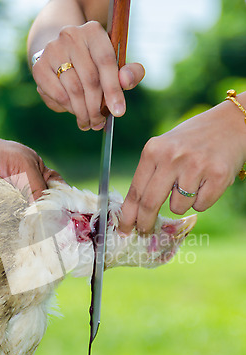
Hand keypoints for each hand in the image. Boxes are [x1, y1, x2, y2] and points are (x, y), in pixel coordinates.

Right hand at [32, 21, 144, 130]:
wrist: (62, 55)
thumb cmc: (95, 64)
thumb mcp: (116, 66)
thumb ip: (130, 73)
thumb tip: (126, 81)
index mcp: (93, 31)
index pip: (105, 61)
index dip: (113, 89)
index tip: (119, 112)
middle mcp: (71, 35)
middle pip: (89, 79)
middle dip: (96, 107)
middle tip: (99, 123)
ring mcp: (52, 49)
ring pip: (73, 90)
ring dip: (83, 112)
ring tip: (89, 122)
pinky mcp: (39, 66)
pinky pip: (58, 95)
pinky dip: (68, 108)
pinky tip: (74, 111)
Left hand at [119, 99, 245, 234]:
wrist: (231, 123)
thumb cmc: (192, 140)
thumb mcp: (164, 149)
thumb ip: (150, 175)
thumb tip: (134, 212)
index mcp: (153, 150)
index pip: (135, 190)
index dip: (128, 215)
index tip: (124, 228)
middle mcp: (172, 157)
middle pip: (150, 204)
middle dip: (145, 223)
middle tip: (144, 232)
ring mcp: (195, 166)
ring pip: (178, 208)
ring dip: (182, 203)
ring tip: (192, 182)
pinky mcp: (217, 176)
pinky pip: (201, 206)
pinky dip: (202, 200)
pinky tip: (207, 181)